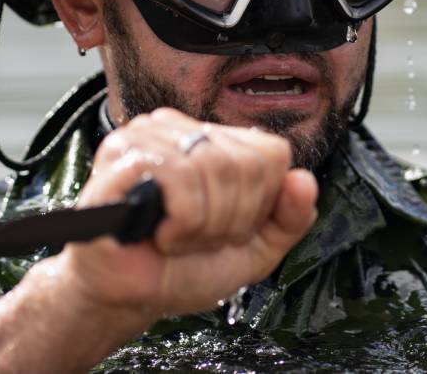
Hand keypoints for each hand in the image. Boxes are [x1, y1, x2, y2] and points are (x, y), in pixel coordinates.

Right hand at [54, 107, 318, 322]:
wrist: (126, 297)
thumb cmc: (179, 269)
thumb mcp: (253, 251)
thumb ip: (288, 219)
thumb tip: (306, 180)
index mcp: (214, 142)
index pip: (270, 153)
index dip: (258, 205)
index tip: (226, 229)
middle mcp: (180, 128)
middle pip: (245, 163)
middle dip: (229, 220)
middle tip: (196, 237)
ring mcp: (147, 135)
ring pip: (213, 167)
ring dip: (202, 225)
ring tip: (175, 237)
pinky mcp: (121, 154)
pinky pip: (177, 177)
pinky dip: (179, 223)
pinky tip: (159, 235)